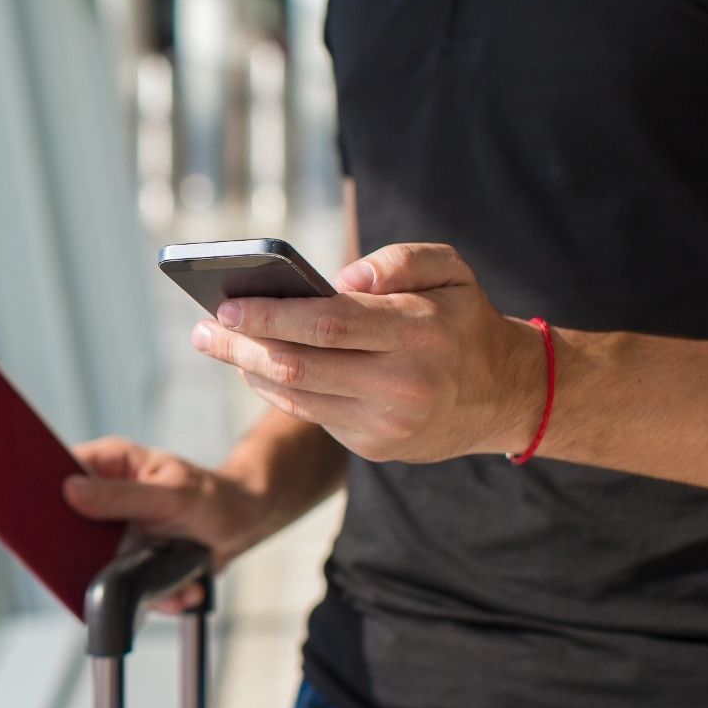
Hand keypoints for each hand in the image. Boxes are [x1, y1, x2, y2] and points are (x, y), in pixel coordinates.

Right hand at [62, 436, 269, 612]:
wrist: (242, 527)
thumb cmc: (212, 497)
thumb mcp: (170, 494)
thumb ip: (120, 496)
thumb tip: (71, 492)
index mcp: (108, 464)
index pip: (59, 472)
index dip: (43, 493)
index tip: (41, 517)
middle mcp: (104, 497)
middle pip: (65, 525)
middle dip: (84, 555)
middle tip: (110, 564)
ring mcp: (112, 533)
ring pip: (91, 565)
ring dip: (129, 582)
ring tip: (172, 578)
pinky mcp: (126, 562)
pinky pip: (123, 587)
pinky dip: (156, 596)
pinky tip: (184, 588)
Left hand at [193, 243, 544, 463]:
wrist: (504, 395)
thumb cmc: (462, 319)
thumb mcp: (451, 270)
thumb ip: (401, 259)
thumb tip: (343, 277)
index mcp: (417, 332)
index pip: (328, 324)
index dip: (270, 315)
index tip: (226, 303)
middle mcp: (400, 384)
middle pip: (298, 365)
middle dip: (240, 346)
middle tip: (203, 327)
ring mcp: (385, 423)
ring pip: (296, 395)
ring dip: (247, 369)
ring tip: (216, 342)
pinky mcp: (373, 448)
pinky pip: (310, 414)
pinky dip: (275, 389)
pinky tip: (253, 366)